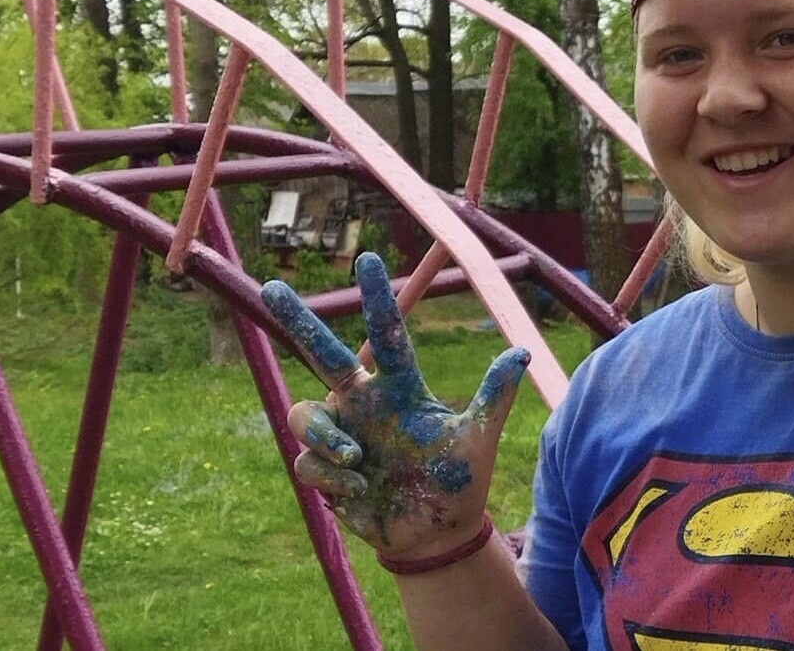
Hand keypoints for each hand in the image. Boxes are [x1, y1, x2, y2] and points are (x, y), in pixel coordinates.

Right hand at [262, 251, 530, 558]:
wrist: (438, 534)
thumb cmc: (459, 481)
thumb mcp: (478, 440)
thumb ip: (494, 397)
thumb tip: (521, 351)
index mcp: (401, 388)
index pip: (386, 336)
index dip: (377, 299)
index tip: (369, 259)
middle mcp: (364, 403)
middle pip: (322, 354)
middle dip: (297, 320)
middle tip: (272, 286)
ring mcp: (341, 434)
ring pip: (306, 413)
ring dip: (327, 435)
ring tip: (360, 457)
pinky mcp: (325, 470)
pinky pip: (309, 461)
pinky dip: (333, 473)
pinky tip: (360, 489)